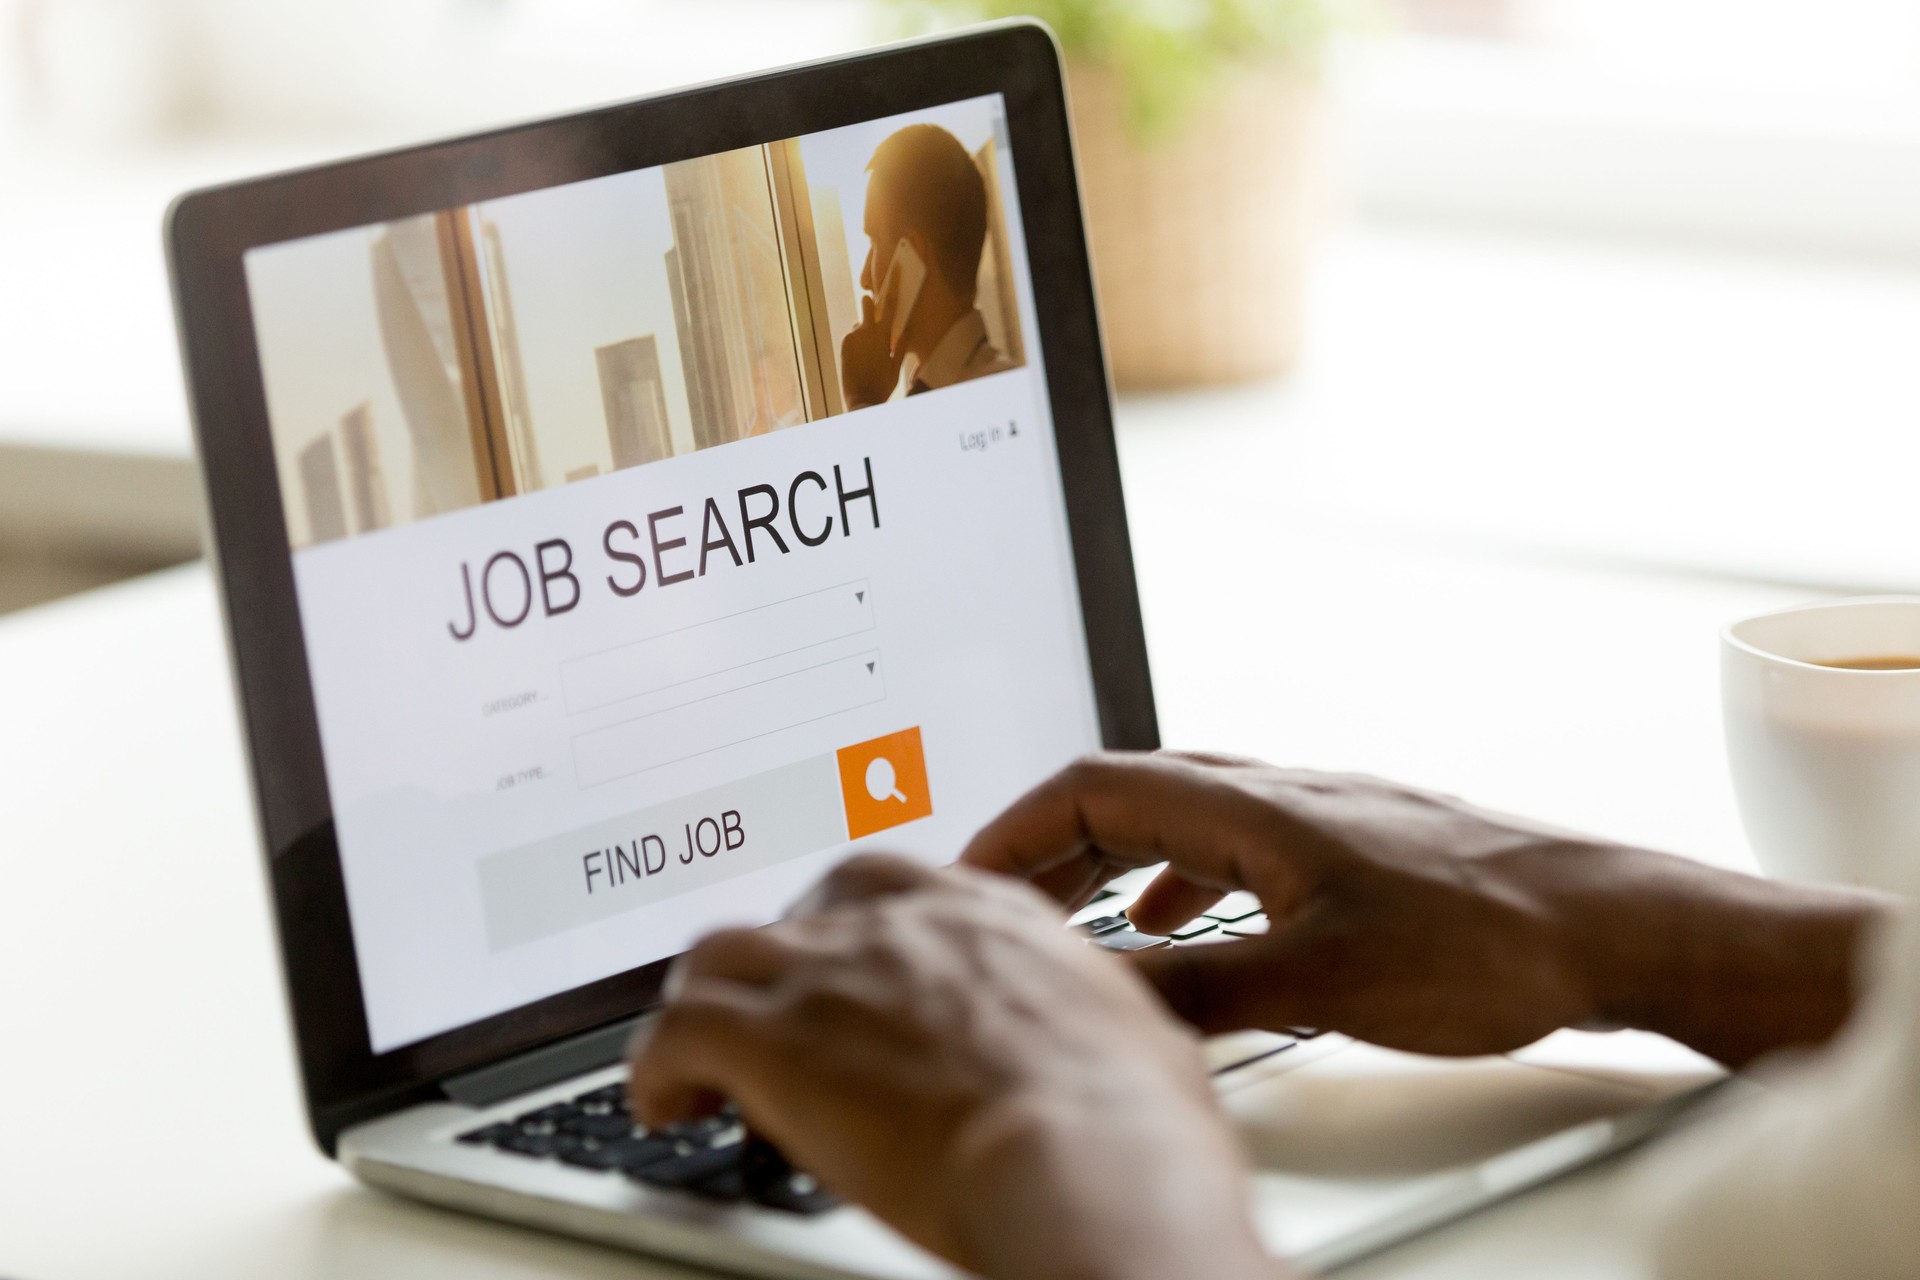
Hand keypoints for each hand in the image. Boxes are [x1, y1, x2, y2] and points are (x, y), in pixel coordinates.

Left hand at [627, 855, 1281, 1279]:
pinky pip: (676, 1032)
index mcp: (982, 912)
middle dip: (781, 958)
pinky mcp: (773, 1042)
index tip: (847, 964)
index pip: (888, 880)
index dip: (853, 924)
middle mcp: (898, 923)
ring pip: (719, 954)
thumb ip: (1070, 1012)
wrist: (1088, 1154)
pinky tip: (665, 1103)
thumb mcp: (1120, 1027)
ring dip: (707, 1001)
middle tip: (778, 1013)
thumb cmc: (1128, 1115)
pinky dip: (656, 1067)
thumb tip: (1083, 1042)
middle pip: (798, 908)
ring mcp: (829, 974)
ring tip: (700, 1053)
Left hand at [840, 294, 902, 410]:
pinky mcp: (844, 343)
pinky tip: (862, 357)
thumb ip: (901, 345)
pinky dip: (858, 341)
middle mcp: (866, 331)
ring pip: (861, 324)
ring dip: (865, 331)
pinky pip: (853, 335)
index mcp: (883, 335)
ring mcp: (853, 336)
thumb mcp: (897, 366)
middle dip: (871, 304)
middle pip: (868, 305)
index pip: (891, 305)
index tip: (895, 269)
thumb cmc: (882, 385)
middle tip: (873, 307)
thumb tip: (906, 330)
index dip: (893, 285)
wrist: (861, 399)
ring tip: (869, 353)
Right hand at [961, 752, 1885, 1066]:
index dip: (1016, 831)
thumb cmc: (1489, 937)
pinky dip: (1177, 879)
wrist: (1610, 924)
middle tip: (1001, 903)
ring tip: (1072, 917)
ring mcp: (1317, 817)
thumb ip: (1201, 992)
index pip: (1093, 786)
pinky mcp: (1352, 851)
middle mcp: (1278, 794)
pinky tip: (1187, 924)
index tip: (969, 878)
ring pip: (1179, 818)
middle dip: (1049, 847)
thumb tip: (1106, 1000)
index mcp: (1254, 807)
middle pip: (1125, 793)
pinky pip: (1231, 846)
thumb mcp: (1321, 982)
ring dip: (1109, 861)